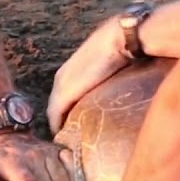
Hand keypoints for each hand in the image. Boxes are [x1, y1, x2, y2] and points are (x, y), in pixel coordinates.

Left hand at [49, 16, 130, 131]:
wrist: (120, 38)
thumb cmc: (121, 47)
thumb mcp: (111, 65)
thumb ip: (109, 78)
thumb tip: (125, 87)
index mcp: (71, 70)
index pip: (65, 96)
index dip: (70, 111)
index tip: (79, 125)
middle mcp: (61, 77)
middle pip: (57, 105)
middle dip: (64, 120)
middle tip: (73, 138)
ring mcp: (60, 85)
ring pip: (54, 112)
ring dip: (62, 125)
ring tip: (70, 142)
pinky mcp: (63, 93)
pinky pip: (55, 116)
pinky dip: (59, 127)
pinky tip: (66, 140)